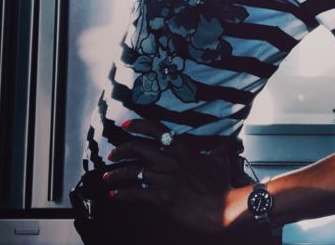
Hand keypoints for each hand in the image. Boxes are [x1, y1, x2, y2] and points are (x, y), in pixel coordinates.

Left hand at [104, 119, 234, 234]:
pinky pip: (137, 194)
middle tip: (112, 154)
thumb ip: (219, 147)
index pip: (157, 130)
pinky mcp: (163, 198)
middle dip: (122, 150)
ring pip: (134, 172)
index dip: (139, 125)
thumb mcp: (221, 159)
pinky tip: (115, 195)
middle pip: (139, 148)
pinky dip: (123, 194)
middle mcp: (172, 161)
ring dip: (117, 174)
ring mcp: (167, 179)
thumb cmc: (223, 184)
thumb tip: (227, 141)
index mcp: (183, 149)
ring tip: (108, 176)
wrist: (224, 208)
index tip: (126, 124)